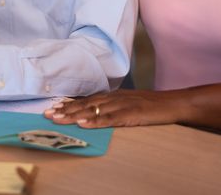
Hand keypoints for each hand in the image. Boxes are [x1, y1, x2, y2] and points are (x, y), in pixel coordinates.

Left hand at [43, 90, 187, 128]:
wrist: (174, 103)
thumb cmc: (152, 105)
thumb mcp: (128, 103)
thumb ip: (112, 106)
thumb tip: (94, 112)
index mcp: (112, 96)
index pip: (86, 100)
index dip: (68, 104)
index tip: (51, 108)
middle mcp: (114, 98)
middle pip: (85, 104)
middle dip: (64, 110)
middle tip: (47, 114)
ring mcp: (122, 105)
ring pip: (94, 110)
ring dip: (74, 115)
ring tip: (58, 119)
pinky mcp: (131, 113)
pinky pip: (110, 118)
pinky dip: (95, 121)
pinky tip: (83, 124)